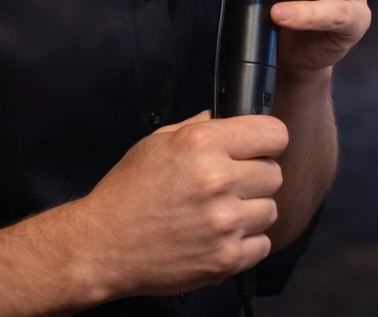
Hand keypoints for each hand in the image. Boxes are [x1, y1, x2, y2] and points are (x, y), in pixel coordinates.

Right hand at [58, 111, 287, 300]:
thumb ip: (198, 126)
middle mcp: (218, 181)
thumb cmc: (127, 193)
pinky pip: (263, 244)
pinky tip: (221, 236)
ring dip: (251, 210)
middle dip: (256, 176)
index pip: (274, 134)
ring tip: (221, 212)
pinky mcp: (226, 258)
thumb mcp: (157, 142)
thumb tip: (224, 118)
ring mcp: (225, 223)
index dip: (268, 140)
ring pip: (271, 210)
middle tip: (231, 184)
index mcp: (203, 144)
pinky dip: (247, 242)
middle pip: (274, 173)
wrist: (103, 245)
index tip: (259, 147)